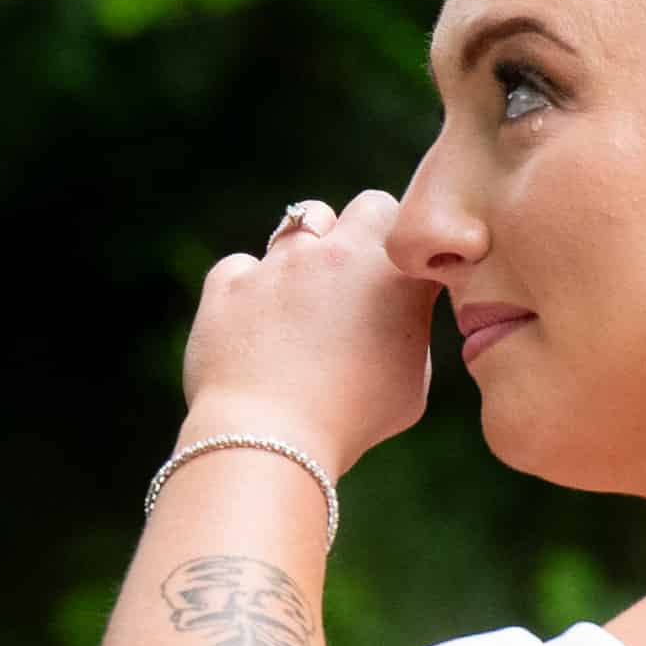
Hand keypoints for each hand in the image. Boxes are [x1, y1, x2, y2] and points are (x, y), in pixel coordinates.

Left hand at [180, 186, 435, 469]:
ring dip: (308, 251)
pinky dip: (245, 290)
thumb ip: (408, 331)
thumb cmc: (350, 421)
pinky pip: (240, 267)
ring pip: (303, 221)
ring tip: (300, 301)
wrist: (271, 439)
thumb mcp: (410, 385)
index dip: (410, 252)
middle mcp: (340, 254)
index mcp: (395, 278)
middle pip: (370, 206)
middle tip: (358, 280)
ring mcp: (280, 263)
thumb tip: (396, 312)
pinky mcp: (228, 282)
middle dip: (368, 234)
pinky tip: (251, 329)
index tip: (403, 277)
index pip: (416, 228)